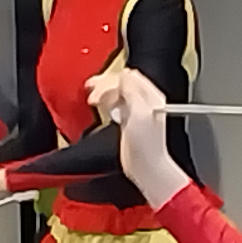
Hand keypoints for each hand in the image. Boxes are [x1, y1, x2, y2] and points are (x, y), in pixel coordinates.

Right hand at [95, 66, 181, 203]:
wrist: (145, 167)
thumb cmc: (146, 145)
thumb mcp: (139, 113)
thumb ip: (131, 92)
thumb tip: (123, 76)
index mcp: (151, 96)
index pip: (129, 76)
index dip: (111, 79)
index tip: (97, 89)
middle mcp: (145, 101)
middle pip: (122, 82)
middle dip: (104, 84)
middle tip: (90, 91)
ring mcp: (136, 110)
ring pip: (117, 91)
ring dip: (103, 92)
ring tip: (92, 98)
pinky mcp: (128, 120)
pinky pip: (115, 103)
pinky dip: (105, 101)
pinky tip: (99, 106)